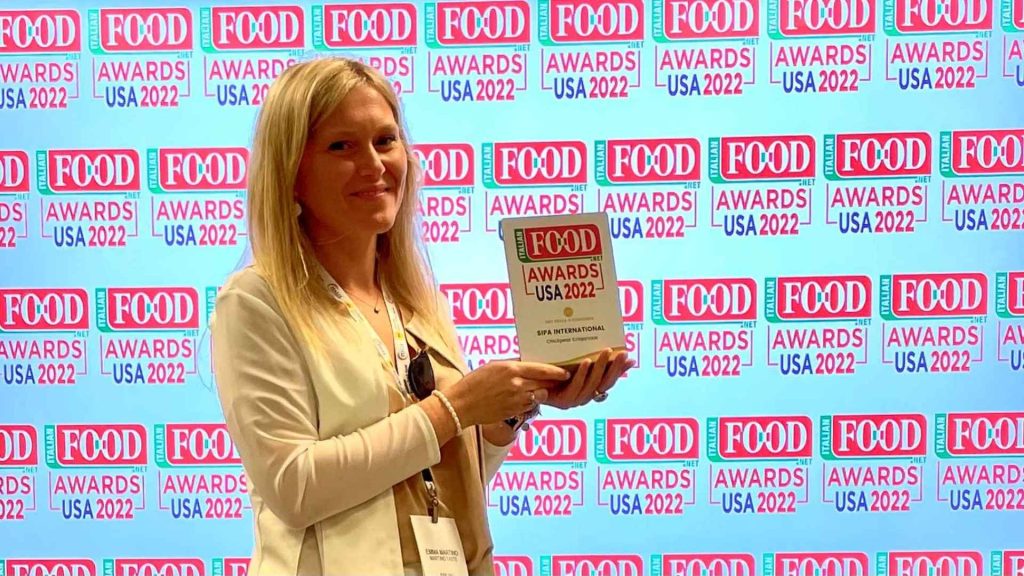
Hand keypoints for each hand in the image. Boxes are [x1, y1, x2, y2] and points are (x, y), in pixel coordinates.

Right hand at [442, 360, 570, 427]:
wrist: (461, 405)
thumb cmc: (474, 382)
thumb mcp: (493, 366)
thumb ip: (512, 365)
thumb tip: (528, 364)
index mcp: (511, 369)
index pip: (542, 370)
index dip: (556, 372)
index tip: (565, 372)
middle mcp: (517, 384)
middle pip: (544, 383)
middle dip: (552, 383)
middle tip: (558, 381)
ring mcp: (516, 399)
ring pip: (539, 396)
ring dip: (540, 393)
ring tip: (534, 390)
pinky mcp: (514, 411)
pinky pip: (529, 405)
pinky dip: (530, 402)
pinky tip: (521, 399)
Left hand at [543, 348, 633, 409]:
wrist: (526, 380)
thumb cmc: (549, 369)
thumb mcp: (571, 361)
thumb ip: (589, 358)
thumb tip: (603, 348)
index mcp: (589, 388)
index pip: (610, 380)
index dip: (620, 370)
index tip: (630, 358)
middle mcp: (585, 396)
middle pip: (605, 384)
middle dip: (615, 368)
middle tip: (621, 353)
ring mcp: (575, 400)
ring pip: (592, 385)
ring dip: (600, 368)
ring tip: (605, 352)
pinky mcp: (563, 401)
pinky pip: (576, 388)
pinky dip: (582, 374)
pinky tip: (586, 361)